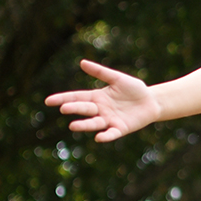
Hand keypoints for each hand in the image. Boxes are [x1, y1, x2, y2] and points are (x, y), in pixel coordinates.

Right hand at [44, 60, 161, 141]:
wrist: (152, 101)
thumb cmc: (134, 89)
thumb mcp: (117, 78)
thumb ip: (101, 72)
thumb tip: (82, 62)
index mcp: (97, 97)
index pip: (77, 97)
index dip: (63, 98)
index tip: (48, 101)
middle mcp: (100, 110)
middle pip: (84, 109)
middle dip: (74, 109)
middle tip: (64, 109)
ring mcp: (110, 120)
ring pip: (94, 123)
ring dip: (84, 125)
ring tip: (73, 126)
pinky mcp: (121, 128)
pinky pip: (112, 133)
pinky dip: (106, 136)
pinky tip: (99, 138)